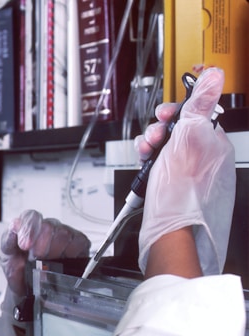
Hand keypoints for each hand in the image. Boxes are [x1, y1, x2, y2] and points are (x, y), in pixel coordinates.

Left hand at [0, 210, 89, 295]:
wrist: (28, 286)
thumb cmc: (18, 270)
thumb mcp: (7, 259)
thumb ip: (8, 244)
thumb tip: (15, 234)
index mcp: (27, 226)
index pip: (31, 217)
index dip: (29, 230)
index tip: (25, 245)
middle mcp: (46, 227)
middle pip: (48, 225)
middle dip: (41, 245)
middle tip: (36, 258)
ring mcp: (63, 234)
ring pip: (64, 234)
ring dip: (54, 251)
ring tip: (47, 263)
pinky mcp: (78, 243)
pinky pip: (79, 242)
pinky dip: (71, 253)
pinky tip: (63, 261)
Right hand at [135, 67, 235, 275]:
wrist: (170, 233)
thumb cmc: (180, 194)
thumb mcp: (188, 138)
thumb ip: (200, 105)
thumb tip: (215, 75)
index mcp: (215, 145)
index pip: (197, 115)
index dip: (177, 112)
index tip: (165, 113)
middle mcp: (206, 160)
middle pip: (179, 131)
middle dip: (160, 130)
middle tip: (154, 138)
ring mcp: (191, 176)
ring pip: (167, 150)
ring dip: (152, 146)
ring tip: (146, 153)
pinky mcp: (176, 189)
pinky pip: (162, 167)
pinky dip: (151, 164)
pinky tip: (146, 167)